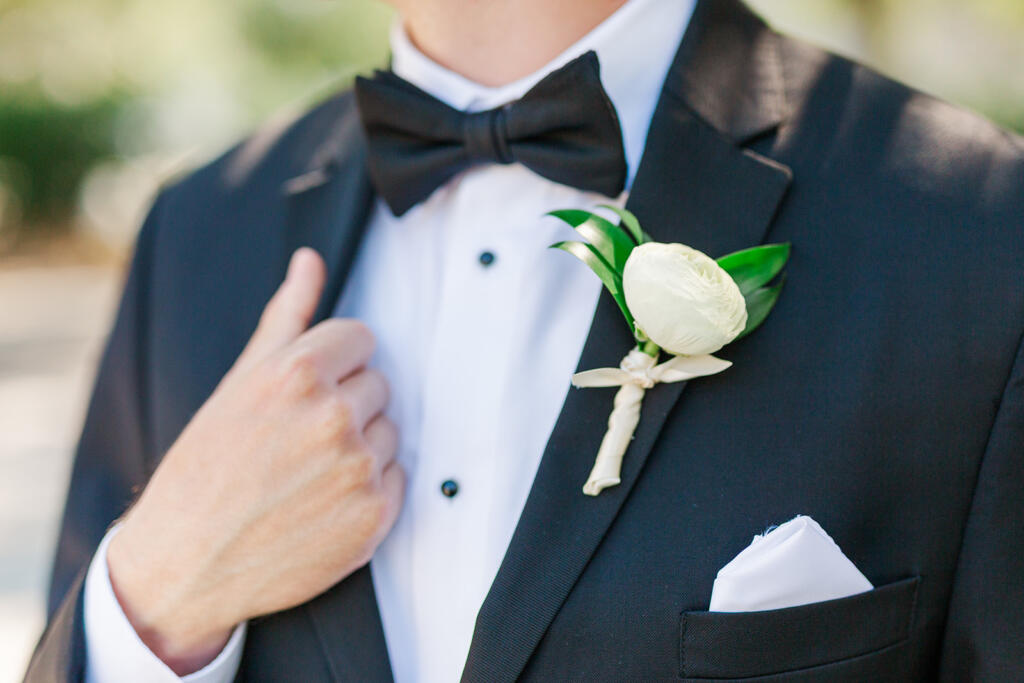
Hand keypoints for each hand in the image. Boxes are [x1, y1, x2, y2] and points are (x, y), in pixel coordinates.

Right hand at [106, 248, 404, 673]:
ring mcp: (357, 469)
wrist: (185, 564)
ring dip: (361, 447)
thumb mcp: (239, 381)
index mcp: (299, 373)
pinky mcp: (374, 518)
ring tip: (308, 473)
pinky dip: (370, 490)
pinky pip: (397, 479)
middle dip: (346, 404)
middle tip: (298, 439)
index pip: (361, 339)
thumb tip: (310, 260)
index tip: (306, 392)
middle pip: (379, 384)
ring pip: (390, 432)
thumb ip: (286, 316)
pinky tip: (325, 503)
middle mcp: (334, 417)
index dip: (334, 364)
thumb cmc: (206, 466)